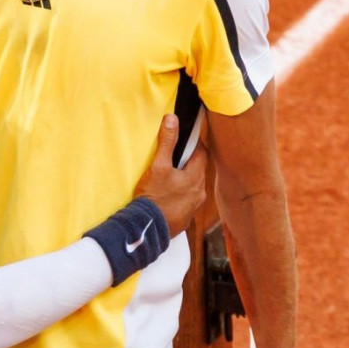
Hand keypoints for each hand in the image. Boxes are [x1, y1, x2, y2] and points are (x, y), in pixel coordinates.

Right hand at [135, 114, 207, 234]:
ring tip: (169, 176)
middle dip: (189, 162)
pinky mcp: (185, 219)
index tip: (185, 139)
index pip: (202, 154)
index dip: (195, 144)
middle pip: (198, 170)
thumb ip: (167, 142)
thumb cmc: (152, 196)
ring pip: (193, 186)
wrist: (146, 228)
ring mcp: (193, 208)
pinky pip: (187, 201)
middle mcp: (199, 193)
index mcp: (195, 178)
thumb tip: (172, 119)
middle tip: (175, 156)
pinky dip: (180, 195)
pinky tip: (167, 195)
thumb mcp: (158, 166)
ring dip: (184, 179)